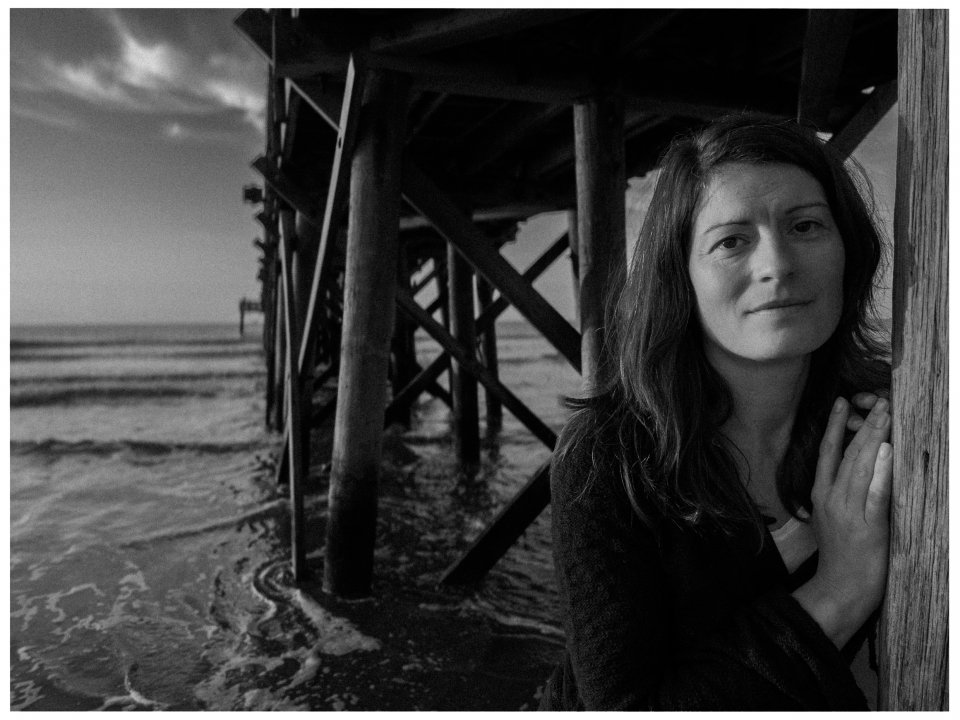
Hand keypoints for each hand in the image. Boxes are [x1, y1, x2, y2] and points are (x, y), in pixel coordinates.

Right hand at [792, 396, 892, 647]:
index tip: (841, 401)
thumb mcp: (829, 517)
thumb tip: (850, 466)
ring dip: (874, 438)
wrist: (841, 588)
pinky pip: (876, 494)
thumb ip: (837, 491)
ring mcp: (849, 512)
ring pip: (862, 467)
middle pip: (847, 454)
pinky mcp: (868, 526)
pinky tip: (886, 451)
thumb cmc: (840, 554)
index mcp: (821, 495)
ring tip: (885, 415)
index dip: (833, 425)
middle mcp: (832, 498)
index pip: (827, 452)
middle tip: (878, 400)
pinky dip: (881, 472)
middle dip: (864, 425)